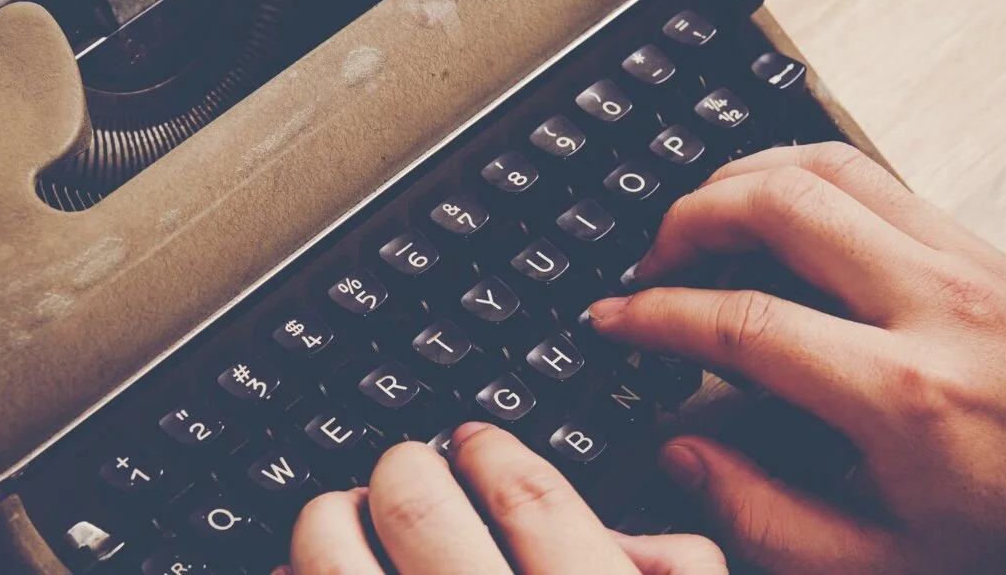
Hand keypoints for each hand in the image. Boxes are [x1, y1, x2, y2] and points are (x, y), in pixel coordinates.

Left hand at [283, 423, 726, 574]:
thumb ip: (680, 572)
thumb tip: (626, 530)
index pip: (527, 495)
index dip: (495, 451)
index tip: (478, 444)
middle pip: (419, 508)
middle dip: (404, 469)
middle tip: (406, 467)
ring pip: (334, 559)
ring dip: (325, 522)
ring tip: (337, 516)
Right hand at [586, 143, 1005, 573]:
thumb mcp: (878, 561)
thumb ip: (761, 514)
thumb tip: (681, 453)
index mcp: (903, 394)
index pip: (744, 320)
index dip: (655, 314)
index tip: (614, 318)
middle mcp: (934, 305)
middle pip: (780, 206)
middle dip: (688, 220)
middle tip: (651, 261)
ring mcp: (963, 261)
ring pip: (825, 166)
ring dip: (740, 180)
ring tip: (699, 224)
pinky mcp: (976, 246)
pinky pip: (871, 174)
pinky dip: (799, 176)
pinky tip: (772, 214)